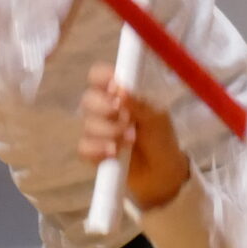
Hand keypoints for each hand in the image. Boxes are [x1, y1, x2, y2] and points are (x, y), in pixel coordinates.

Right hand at [79, 64, 190, 209]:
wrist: (162, 171)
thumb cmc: (161, 137)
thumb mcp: (157, 117)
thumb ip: (139, 103)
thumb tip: (120, 89)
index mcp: (119, 93)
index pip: (98, 75)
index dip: (102, 77)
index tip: (115, 87)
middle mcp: (104, 109)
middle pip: (88, 99)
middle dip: (106, 109)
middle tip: (127, 119)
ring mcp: (97, 131)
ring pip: (88, 125)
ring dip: (110, 132)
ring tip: (131, 140)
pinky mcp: (93, 153)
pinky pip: (84, 148)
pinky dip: (99, 150)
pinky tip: (115, 153)